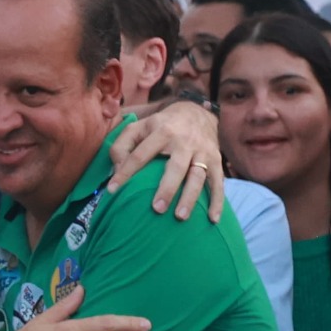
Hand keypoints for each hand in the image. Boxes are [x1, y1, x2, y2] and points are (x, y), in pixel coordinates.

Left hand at [109, 102, 223, 221]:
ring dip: (190, 197)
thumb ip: (122, 146)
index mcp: (161, 131)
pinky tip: (212, 219)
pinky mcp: (216, 160)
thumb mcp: (138, 127)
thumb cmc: (160, 125)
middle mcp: (183, 141)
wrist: (197, 111)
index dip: (125, 172)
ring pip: (198, 175)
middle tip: (156, 209)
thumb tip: (117, 170)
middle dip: (167, 188)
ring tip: (180, 216)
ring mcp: (202, 151)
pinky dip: (217, 201)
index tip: (112, 190)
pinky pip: (218, 182)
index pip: (140, 154)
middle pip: (176, 166)